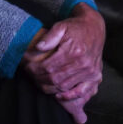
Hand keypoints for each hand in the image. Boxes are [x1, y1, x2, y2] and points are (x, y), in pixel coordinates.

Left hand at [21, 4, 104, 121]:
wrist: (94, 28)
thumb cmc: (76, 27)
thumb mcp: (61, 26)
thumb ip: (49, 37)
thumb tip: (39, 47)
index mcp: (74, 51)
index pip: (48, 67)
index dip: (34, 69)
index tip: (27, 67)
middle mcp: (83, 64)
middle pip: (54, 79)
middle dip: (38, 79)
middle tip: (30, 75)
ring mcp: (90, 72)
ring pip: (64, 87)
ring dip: (49, 87)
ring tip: (39, 81)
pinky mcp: (95, 77)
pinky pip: (80, 93)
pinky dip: (68, 97)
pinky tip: (58, 95)